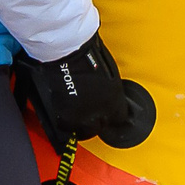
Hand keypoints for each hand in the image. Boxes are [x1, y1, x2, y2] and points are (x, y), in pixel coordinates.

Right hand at [19, 34, 154, 147]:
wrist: (68, 53)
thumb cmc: (88, 54)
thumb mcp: (108, 72)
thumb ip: (109, 88)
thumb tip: (106, 92)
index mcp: (115, 101)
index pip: (120, 118)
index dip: (113, 116)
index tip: (108, 115)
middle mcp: (99, 112)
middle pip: (100, 129)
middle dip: (97, 124)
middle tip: (92, 119)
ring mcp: (81, 115)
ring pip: (83, 131)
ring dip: (80, 126)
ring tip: (78, 120)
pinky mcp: (63, 115)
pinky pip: (65, 125)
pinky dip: (65, 121)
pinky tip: (65, 114)